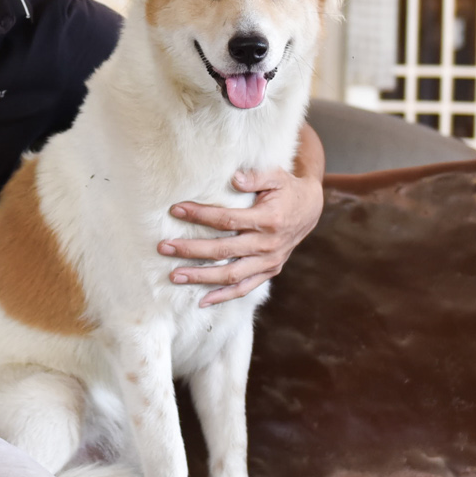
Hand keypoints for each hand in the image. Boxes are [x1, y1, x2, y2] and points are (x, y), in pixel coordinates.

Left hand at [158, 163, 324, 306]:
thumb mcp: (276, 176)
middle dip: (191, 250)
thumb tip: (233, 179)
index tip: (176, 210)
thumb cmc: (287, 189)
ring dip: (201, 277)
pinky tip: (201, 301)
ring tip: (174, 276)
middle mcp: (268, 245)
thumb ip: (255, 177)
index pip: (227, 220)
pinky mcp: (269, 271)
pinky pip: (244, 288)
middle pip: (223, 251)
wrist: (311, 209)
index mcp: (268, 220)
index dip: (200, 215)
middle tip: (164, 247)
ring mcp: (269, 262)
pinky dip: (223, 296)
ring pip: (230, 275)